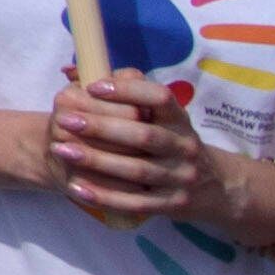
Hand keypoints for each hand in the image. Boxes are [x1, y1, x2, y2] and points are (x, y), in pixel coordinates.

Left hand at [53, 68, 220, 228]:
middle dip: (101, 127)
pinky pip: (137, 202)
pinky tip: (77, 187)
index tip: (92, 87)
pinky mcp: (173, 204)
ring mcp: (181, 177)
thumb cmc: (168, 141)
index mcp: (179, 119)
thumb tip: (72, 71)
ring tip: (61, 150)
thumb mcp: (159, 116)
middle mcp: (184, 146)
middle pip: (144, 136)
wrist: (213, 187)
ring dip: (97, 160)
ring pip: (138, 170)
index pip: (160, 98)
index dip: (128, 90)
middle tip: (64, 119)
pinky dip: (105, 196)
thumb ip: (122, 91)